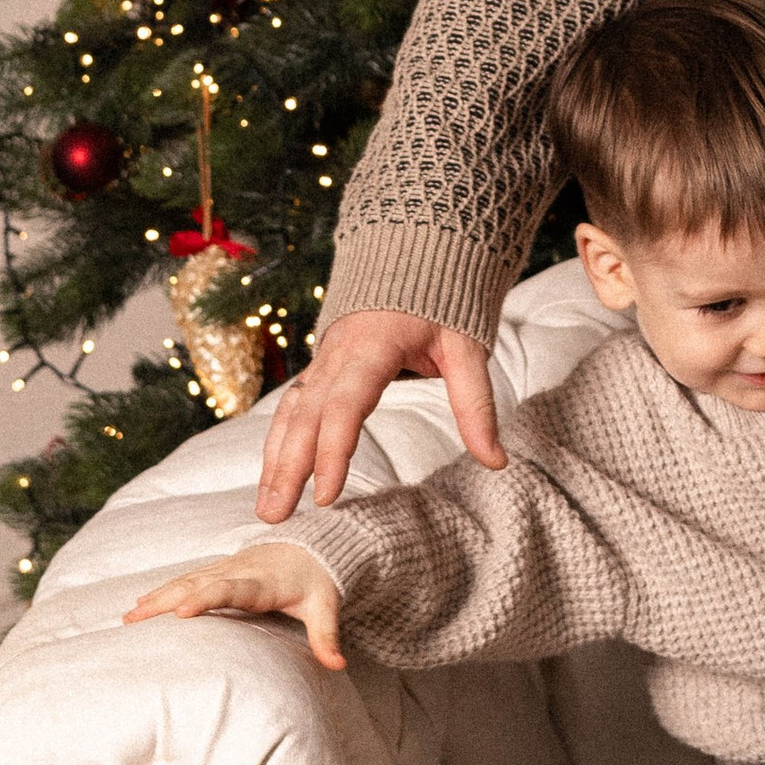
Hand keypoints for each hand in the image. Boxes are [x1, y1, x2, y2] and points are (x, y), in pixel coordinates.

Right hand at [124, 540, 346, 669]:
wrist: (313, 547)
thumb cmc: (318, 582)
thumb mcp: (326, 608)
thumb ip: (327, 636)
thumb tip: (339, 664)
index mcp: (262, 582)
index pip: (230, 589)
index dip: (206, 598)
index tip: (182, 612)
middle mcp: (238, 571)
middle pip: (197, 584)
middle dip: (166, 601)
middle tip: (136, 620)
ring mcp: (225, 567)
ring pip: (186, 580)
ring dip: (157, 597)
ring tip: (129, 617)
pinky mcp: (218, 568)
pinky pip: (186, 578)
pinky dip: (162, 590)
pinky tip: (141, 605)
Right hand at [254, 309, 501, 520]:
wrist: (417, 250)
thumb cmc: (443, 301)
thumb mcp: (467, 348)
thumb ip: (476, 405)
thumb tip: (497, 461)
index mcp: (374, 345)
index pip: (347, 404)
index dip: (334, 450)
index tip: (326, 495)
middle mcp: (339, 353)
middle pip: (307, 415)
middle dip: (288, 467)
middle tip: (275, 515)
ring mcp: (326, 358)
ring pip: (291, 411)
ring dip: (275, 459)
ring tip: (268, 507)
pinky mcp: (322, 365)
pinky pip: (292, 404)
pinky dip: (278, 439)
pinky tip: (272, 473)